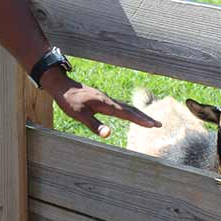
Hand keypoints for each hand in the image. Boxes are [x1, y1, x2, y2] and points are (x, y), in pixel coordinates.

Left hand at [41, 67, 160, 137]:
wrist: (62, 85)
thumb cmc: (69, 101)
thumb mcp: (79, 115)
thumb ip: (94, 125)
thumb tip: (109, 135)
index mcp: (105, 104)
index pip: (127, 114)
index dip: (140, 120)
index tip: (153, 125)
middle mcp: (108, 100)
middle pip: (131, 109)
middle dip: (145, 118)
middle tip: (158, 125)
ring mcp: (106, 99)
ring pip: (126, 107)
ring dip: (138, 114)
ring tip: (149, 121)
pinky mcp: (102, 99)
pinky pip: (120, 106)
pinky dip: (129, 111)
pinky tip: (129, 114)